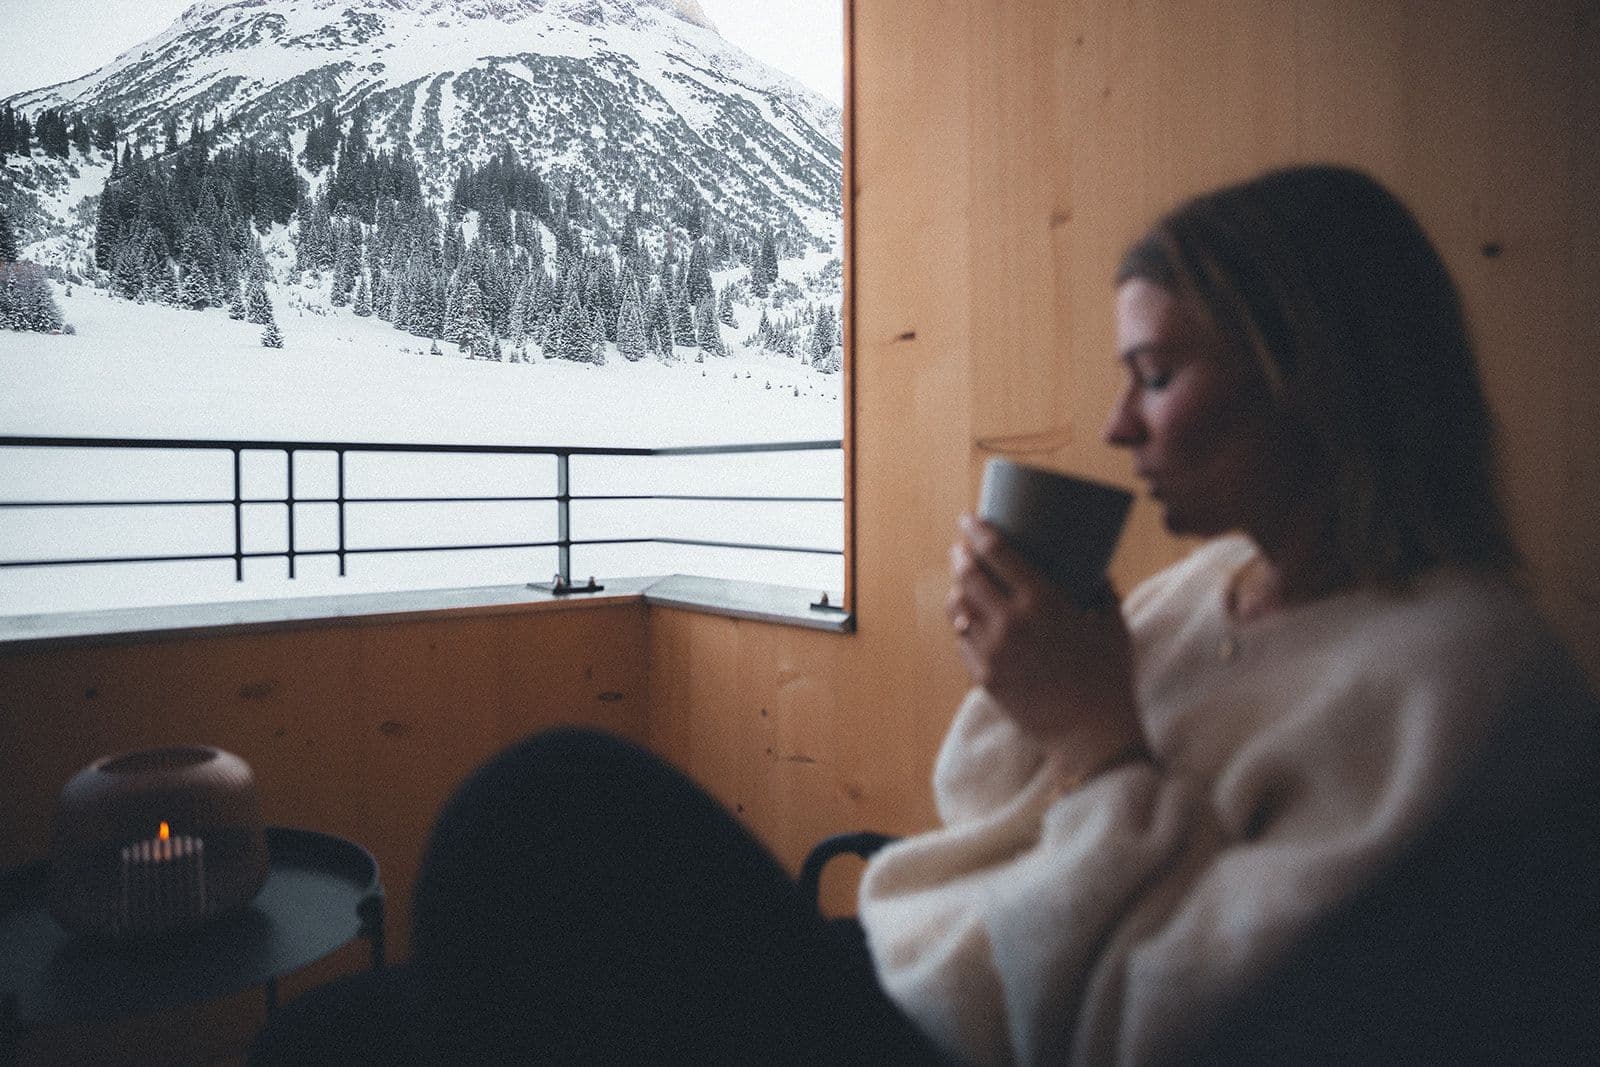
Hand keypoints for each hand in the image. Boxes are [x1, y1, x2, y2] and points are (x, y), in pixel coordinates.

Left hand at [946, 515, 1143, 773]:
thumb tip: (1096, 572)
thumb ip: (1103, 594)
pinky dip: (962, 625)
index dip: (978, 531)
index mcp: (1043, 602)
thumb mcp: (1113, 626)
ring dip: (957, 589)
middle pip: (969, 576)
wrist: (1090, 736)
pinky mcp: (986, 678)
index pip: (997, 554)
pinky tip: (966, 619)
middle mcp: (1011, 622)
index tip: (970, 519)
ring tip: (961, 582)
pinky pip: (963, 642)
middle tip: (962, 548)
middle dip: (961, 556)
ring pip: (959, 609)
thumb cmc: (1109, 679)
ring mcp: (994, 651)